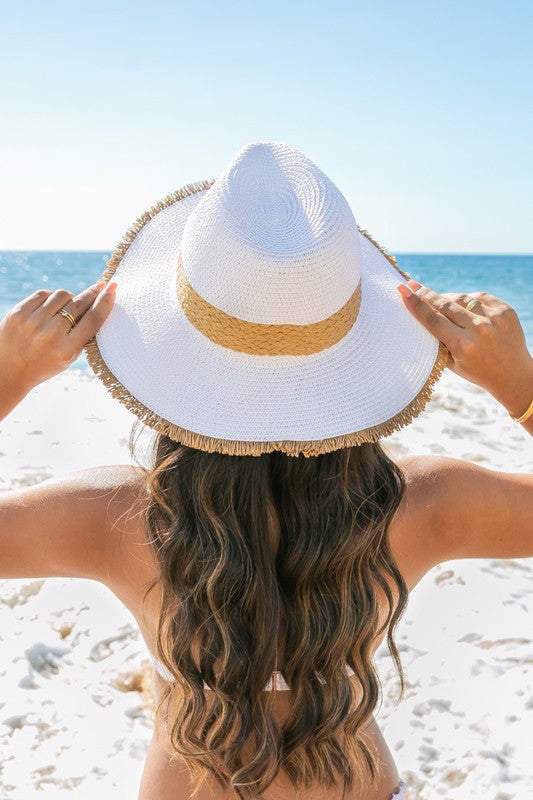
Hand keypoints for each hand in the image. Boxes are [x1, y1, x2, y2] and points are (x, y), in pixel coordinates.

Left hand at [0, 280, 116, 415]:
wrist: (8, 372)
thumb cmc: (44, 364)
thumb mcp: (69, 358)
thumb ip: (83, 335)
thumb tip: (99, 303)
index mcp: (66, 350)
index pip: (93, 319)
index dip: (105, 302)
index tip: (112, 289)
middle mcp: (50, 335)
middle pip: (78, 304)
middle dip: (92, 293)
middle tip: (100, 286)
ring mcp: (32, 322)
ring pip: (62, 295)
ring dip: (69, 299)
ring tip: (66, 308)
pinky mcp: (18, 313)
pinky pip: (42, 294)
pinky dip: (50, 298)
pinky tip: (50, 307)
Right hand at [397, 280, 532, 417]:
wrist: (513, 374)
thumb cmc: (477, 371)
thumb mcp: (453, 363)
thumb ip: (438, 340)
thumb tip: (422, 312)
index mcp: (463, 345)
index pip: (433, 320)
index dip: (416, 304)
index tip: (403, 290)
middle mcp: (479, 329)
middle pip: (445, 305)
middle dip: (427, 294)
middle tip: (413, 285)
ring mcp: (494, 317)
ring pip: (462, 298)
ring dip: (447, 298)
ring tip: (438, 300)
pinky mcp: (505, 309)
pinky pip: (479, 297)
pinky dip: (468, 300)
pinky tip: (462, 305)